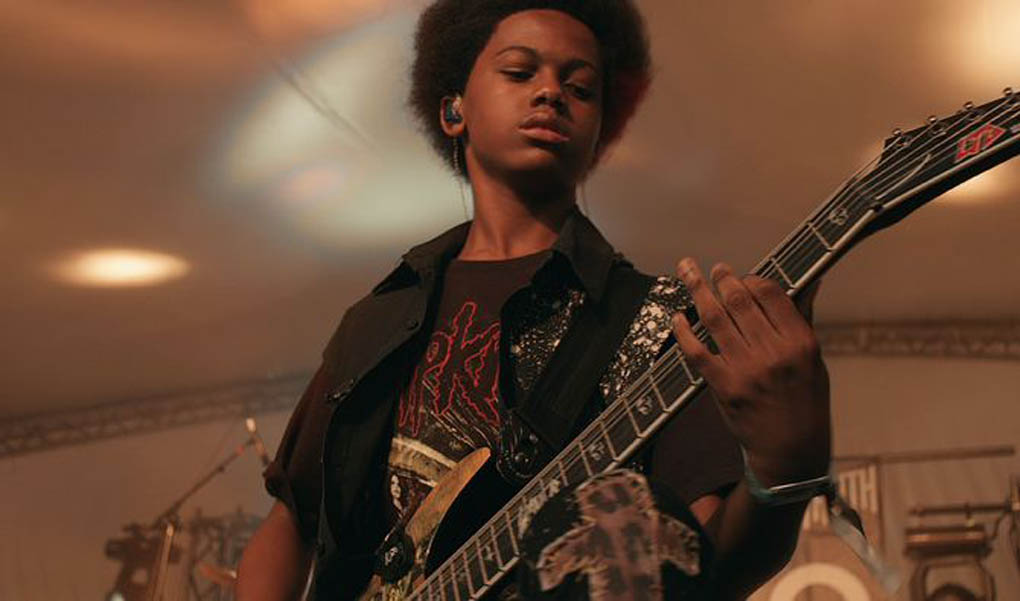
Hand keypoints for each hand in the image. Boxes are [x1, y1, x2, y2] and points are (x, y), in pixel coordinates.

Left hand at [671, 258, 830, 486]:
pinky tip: (677, 318)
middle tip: (714, 269)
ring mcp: (746, 369)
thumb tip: (813, 281)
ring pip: (715, 318)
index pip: (771, 294)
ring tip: (689, 272)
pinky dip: (684, 331)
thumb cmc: (805, 403)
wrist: (791, 451)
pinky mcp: (724, 387)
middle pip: (739, 301)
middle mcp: (774, 353)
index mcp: (800, 343)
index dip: (753, 279)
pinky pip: (697, 352)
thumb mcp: (815, 361)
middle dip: (722, 278)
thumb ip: (805, 320)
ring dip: (697, 291)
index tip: (743, 276)